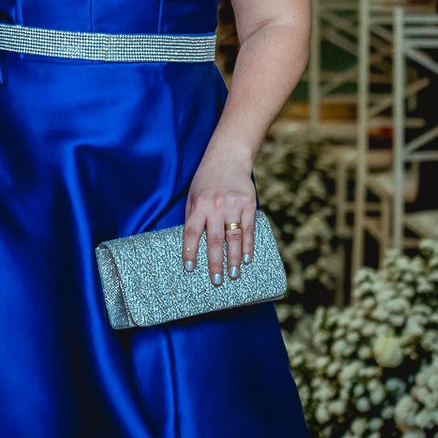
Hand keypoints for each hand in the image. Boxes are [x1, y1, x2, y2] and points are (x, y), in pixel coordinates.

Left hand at [183, 145, 257, 284]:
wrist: (228, 157)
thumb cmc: (206, 180)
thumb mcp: (193, 195)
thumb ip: (193, 217)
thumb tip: (192, 244)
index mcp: (198, 205)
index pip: (191, 232)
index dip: (190, 251)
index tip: (189, 268)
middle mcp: (215, 206)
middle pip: (214, 240)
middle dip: (215, 263)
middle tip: (217, 281)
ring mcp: (233, 205)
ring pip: (234, 238)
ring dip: (234, 259)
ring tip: (234, 275)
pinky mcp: (249, 204)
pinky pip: (248, 229)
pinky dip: (248, 246)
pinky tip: (247, 259)